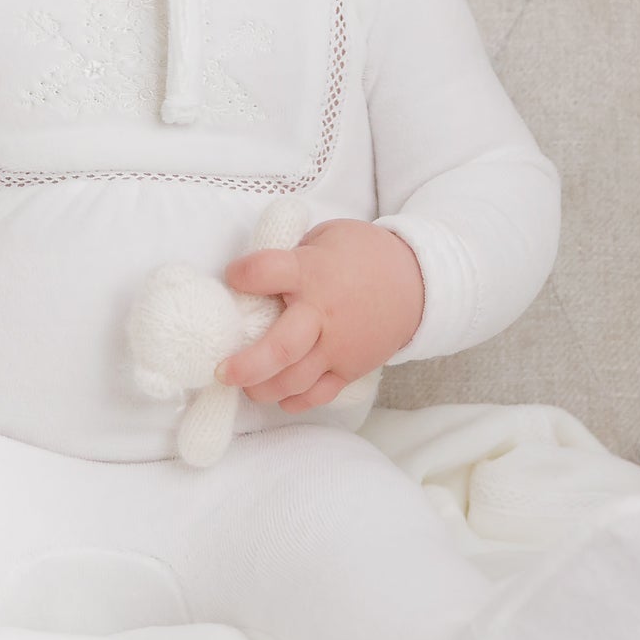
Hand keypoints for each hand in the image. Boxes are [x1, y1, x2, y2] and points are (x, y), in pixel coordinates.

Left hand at [216, 219, 425, 410]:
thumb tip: (253, 278)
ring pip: (295, 380)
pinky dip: (294, 400)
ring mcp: (338, 347)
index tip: (233, 276)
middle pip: (281, 348)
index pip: (268, 272)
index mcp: (312, 273)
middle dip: (247, 365)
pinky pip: (318, 394)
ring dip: (263, 388)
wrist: (417, 282)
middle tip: (221, 371)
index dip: (243, 275)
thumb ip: (291, 257)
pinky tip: (278, 394)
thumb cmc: (362, 255)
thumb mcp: (324, 239)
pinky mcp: (350, 369)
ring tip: (245, 383)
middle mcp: (323, 314)